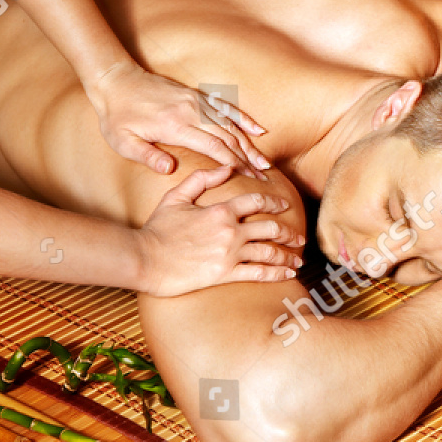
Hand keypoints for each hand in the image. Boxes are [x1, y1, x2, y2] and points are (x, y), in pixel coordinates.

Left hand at [88, 63, 270, 174]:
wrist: (117, 81)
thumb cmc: (117, 116)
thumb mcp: (122, 141)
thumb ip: (146, 155)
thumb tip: (169, 170)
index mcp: (175, 126)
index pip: (213, 147)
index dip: (233, 163)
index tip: (247, 177)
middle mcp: (192, 112)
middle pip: (228, 138)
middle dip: (247, 158)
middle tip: (262, 176)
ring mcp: (197, 102)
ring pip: (231, 125)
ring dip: (250, 144)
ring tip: (264, 162)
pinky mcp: (198, 96)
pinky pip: (227, 108)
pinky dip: (244, 119)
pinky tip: (259, 130)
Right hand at [135, 165, 301, 295]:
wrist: (143, 259)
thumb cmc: (157, 229)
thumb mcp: (176, 197)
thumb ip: (201, 180)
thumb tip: (226, 168)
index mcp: (221, 210)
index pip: (258, 202)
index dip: (275, 202)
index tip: (284, 205)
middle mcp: (230, 231)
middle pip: (271, 228)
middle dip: (289, 233)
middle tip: (298, 237)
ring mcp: (229, 253)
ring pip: (269, 252)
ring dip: (287, 255)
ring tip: (296, 259)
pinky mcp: (224, 274)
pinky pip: (258, 273)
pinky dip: (277, 273)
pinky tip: (287, 274)